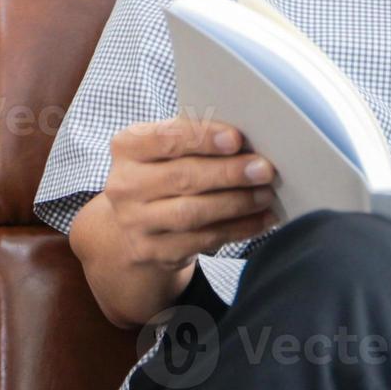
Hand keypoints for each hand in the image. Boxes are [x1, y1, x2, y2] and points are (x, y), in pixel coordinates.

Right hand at [103, 116, 277, 271]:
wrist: (134, 222)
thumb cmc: (162, 172)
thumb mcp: (166, 150)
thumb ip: (195, 139)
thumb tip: (246, 142)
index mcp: (127, 147)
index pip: (165, 138)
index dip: (202, 138)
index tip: (237, 139)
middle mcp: (125, 185)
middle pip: (182, 177)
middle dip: (228, 173)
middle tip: (263, 169)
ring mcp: (135, 222)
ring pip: (192, 213)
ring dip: (235, 203)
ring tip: (265, 194)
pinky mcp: (153, 251)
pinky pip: (201, 241)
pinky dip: (236, 229)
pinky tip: (260, 219)